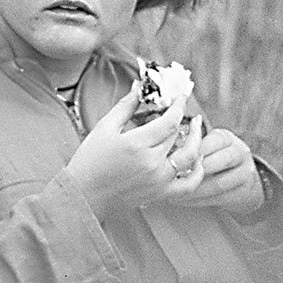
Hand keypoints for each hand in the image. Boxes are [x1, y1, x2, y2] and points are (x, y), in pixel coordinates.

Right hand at [67, 83, 204, 220]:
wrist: (83, 196)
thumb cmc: (89, 161)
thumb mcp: (104, 128)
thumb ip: (125, 106)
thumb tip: (139, 87)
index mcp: (137, 144)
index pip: (169, 120)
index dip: (178, 105)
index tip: (181, 96)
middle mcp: (151, 163)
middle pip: (178, 135)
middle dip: (181, 118)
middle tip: (179, 109)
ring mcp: (159, 180)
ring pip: (190, 156)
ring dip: (196, 139)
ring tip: (195, 128)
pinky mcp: (160, 194)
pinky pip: (190, 184)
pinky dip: (198, 171)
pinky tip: (197, 158)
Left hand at [174, 127, 263, 214]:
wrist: (242, 182)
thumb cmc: (214, 159)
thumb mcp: (207, 146)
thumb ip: (191, 146)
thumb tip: (167, 151)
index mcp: (227, 138)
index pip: (213, 140)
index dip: (194, 150)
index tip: (175, 159)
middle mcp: (240, 152)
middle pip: (218, 161)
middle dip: (194, 171)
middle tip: (173, 178)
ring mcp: (245, 173)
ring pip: (217, 183)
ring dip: (194, 189)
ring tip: (173, 192)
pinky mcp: (243, 192)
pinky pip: (219, 198)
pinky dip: (199, 201)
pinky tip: (183, 200)